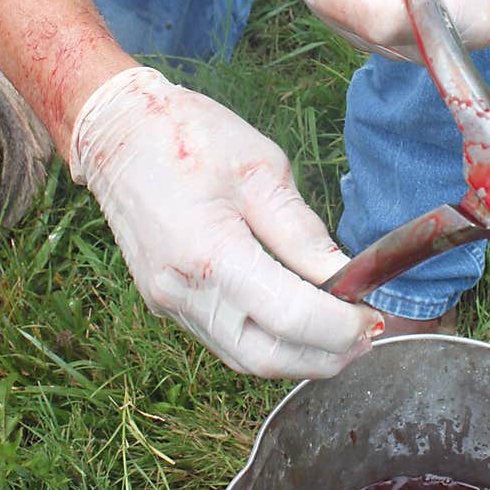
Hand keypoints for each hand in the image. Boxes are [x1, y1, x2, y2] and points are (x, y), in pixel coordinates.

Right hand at [69, 67, 382, 377]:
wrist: (117, 131)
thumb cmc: (189, 136)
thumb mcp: (261, 170)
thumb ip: (303, 232)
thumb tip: (346, 277)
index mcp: (211, 254)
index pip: (290, 318)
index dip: (339, 326)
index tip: (372, 317)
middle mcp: (184, 292)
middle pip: (266, 358)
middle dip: (324, 357)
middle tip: (365, 336)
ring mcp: (169, 303)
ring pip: (244, 359)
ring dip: (297, 357)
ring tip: (340, 335)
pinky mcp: (165, 302)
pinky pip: (224, 341)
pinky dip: (267, 342)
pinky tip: (296, 322)